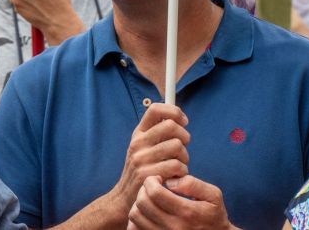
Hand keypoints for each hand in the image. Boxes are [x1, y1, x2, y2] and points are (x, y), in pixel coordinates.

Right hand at [107, 104, 190, 218]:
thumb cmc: (142, 172)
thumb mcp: (143, 149)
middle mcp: (138, 143)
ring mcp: (141, 159)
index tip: (183, 121)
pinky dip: (182, 172)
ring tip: (178, 166)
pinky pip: (177, 166)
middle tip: (182, 149)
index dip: (174, 111)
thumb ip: (157, 134)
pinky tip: (175, 178)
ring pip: (177, 146)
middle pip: (171, 126)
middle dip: (184, 137)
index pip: (155, 109)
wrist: (124, 198)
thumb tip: (180, 118)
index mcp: (138, 134)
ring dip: (184, 158)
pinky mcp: (148, 175)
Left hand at [128, 175, 237, 229]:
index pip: (155, 193)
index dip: (151, 181)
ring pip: (135, 216)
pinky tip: (147, 212)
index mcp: (187, 213)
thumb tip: (169, 181)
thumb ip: (192, 184)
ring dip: (138, 203)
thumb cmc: (213, 215)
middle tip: (151, 187)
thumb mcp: (213, 195)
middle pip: (142, 203)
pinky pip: (135, 228)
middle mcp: (174, 227)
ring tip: (149, 199)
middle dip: (144, 189)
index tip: (157, 178)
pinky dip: (136, 218)